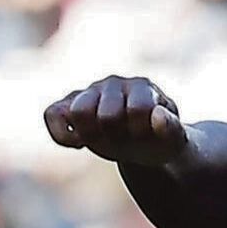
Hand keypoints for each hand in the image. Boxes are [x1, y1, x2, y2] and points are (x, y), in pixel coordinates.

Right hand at [43, 76, 188, 167]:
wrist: (145, 142)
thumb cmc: (160, 139)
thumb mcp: (174, 139)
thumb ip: (172, 128)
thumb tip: (158, 116)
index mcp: (143, 87)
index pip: (138, 110)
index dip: (141, 131)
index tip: (147, 135)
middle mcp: (114, 84)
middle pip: (106, 115)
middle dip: (117, 136)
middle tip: (126, 138)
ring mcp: (89, 92)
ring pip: (77, 111)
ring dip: (91, 134)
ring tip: (104, 139)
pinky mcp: (67, 103)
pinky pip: (52, 114)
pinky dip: (63, 135)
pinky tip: (80, 143)